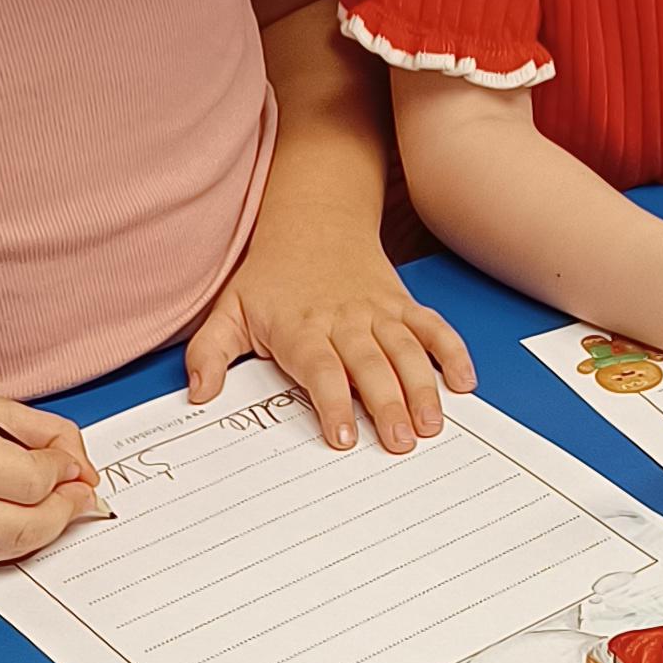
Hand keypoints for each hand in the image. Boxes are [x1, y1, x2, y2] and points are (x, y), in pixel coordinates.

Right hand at [0, 390, 103, 565]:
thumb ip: (38, 432)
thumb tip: (79, 465)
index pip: (29, 481)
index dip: (63, 471)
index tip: (70, 461)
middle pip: (27, 526)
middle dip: (66, 508)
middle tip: (80, 489)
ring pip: (15, 549)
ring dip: (49, 527)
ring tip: (59, 500)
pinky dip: (23, 539)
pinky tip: (30, 514)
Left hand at [185, 233, 475, 454]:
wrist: (312, 220)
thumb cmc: (269, 276)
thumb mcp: (228, 310)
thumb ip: (209, 353)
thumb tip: (198, 394)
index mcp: (301, 327)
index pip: (320, 368)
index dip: (333, 402)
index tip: (343, 436)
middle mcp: (343, 320)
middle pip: (369, 364)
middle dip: (387, 404)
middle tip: (401, 442)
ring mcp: (377, 311)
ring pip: (406, 350)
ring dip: (423, 388)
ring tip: (431, 425)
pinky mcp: (402, 304)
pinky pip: (432, 327)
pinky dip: (452, 351)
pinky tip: (465, 382)